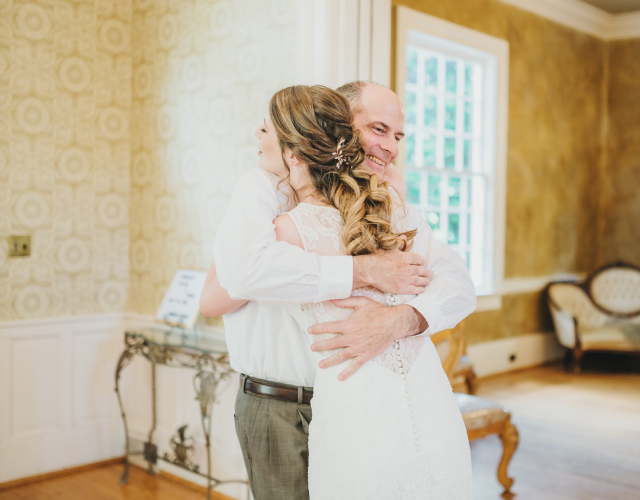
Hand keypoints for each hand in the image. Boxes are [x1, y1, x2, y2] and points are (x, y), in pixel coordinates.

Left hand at [307, 297, 426, 380]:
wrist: (394, 323)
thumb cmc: (379, 311)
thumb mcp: (362, 302)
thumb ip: (346, 301)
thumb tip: (332, 300)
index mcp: (349, 325)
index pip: (329, 327)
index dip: (318, 329)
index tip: (310, 330)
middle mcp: (351, 338)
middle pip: (332, 343)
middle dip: (320, 346)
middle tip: (312, 348)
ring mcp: (358, 348)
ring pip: (340, 356)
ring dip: (329, 361)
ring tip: (320, 364)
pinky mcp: (366, 355)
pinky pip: (355, 365)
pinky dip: (347, 372)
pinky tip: (340, 377)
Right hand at [353, 248, 429, 293]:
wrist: (370, 271)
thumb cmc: (377, 258)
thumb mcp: (389, 248)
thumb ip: (398, 243)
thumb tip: (404, 237)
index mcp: (406, 258)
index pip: (418, 259)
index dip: (421, 261)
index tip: (423, 263)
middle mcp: (408, 268)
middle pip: (420, 270)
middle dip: (425, 272)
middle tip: (427, 273)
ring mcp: (406, 279)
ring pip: (419, 280)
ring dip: (424, 281)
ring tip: (427, 282)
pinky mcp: (402, 288)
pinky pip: (414, 289)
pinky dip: (420, 289)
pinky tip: (422, 289)